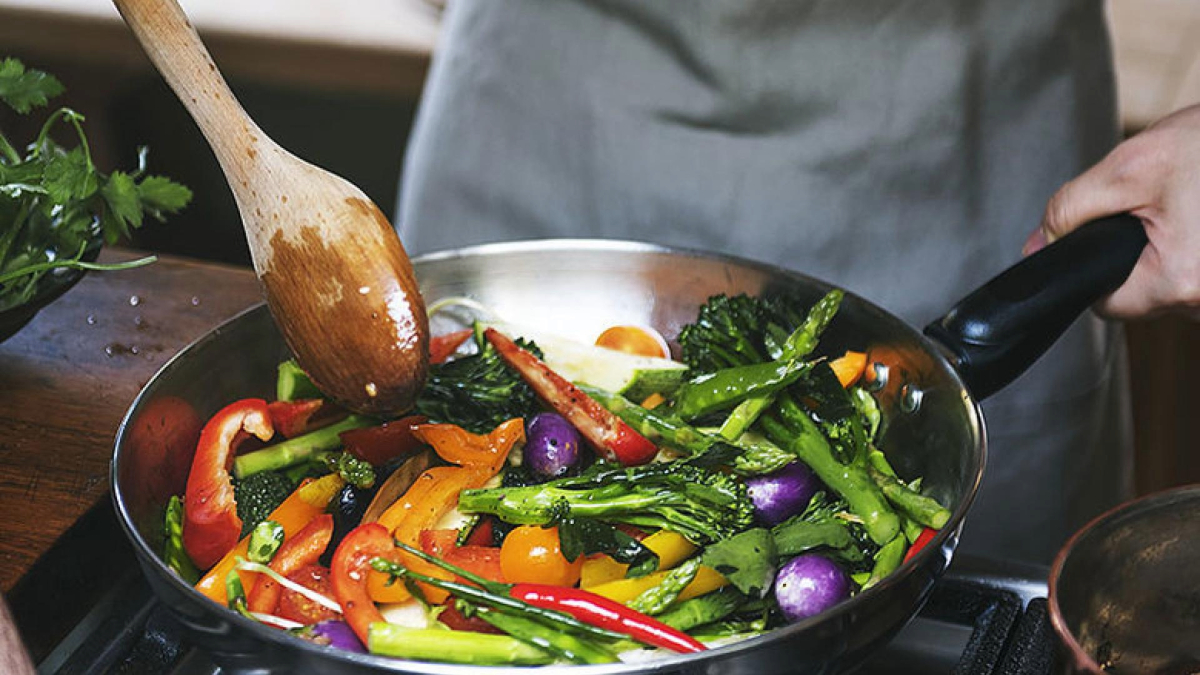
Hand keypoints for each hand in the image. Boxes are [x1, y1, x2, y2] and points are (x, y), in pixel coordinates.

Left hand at [1023, 103, 1199, 318]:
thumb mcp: (1130, 166)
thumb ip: (1071, 209)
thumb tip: (1038, 245)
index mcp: (1182, 280)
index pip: (1107, 304)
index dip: (1097, 268)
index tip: (1111, 236)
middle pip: (1145, 296)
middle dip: (1140, 252)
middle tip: (1162, 205)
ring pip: (1176, 286)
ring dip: (1173, 249)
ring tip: (1189, 204)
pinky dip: (1196, 248)